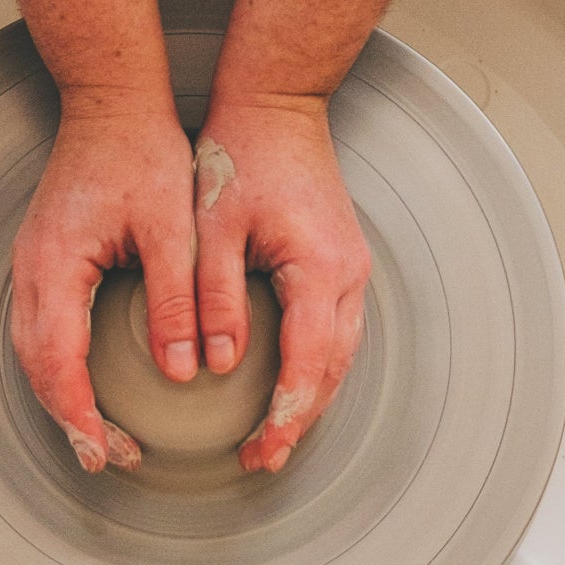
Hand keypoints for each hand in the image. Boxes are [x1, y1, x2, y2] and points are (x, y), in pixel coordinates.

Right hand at [9, 93, 199, 472]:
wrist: (110, 100)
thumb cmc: (141, 151)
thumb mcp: (172, 228)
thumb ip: (176, 299)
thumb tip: (184, 368)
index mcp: (57, 264)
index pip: (60, 362)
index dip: (80, 415)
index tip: (105, 452)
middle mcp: (32, 271)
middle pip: (37, 369)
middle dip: (70, 421)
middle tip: (108, 458)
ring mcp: (32, 268)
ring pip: (33, 356)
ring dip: (63, 400)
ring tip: (101, 436)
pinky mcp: (45, 265)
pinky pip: (42, 334)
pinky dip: (61, 372)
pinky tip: (88, 390)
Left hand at [192, 96, 370, 472]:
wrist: (278, 104)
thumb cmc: (240, 155)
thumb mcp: (212, 229)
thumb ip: (214, 299)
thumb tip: (218, 365)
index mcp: (319, 268)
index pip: (308, 363)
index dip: (285, 415)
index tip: (261, 450)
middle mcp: (347, 275)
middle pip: (332, 371)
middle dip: (299, 421)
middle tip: (264, 459)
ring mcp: (352, 270)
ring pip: (340, 358)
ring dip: (311, 402)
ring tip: (275, 438)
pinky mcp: (341, 265)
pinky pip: (336, 335)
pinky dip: (315, 372)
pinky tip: (290, 392)